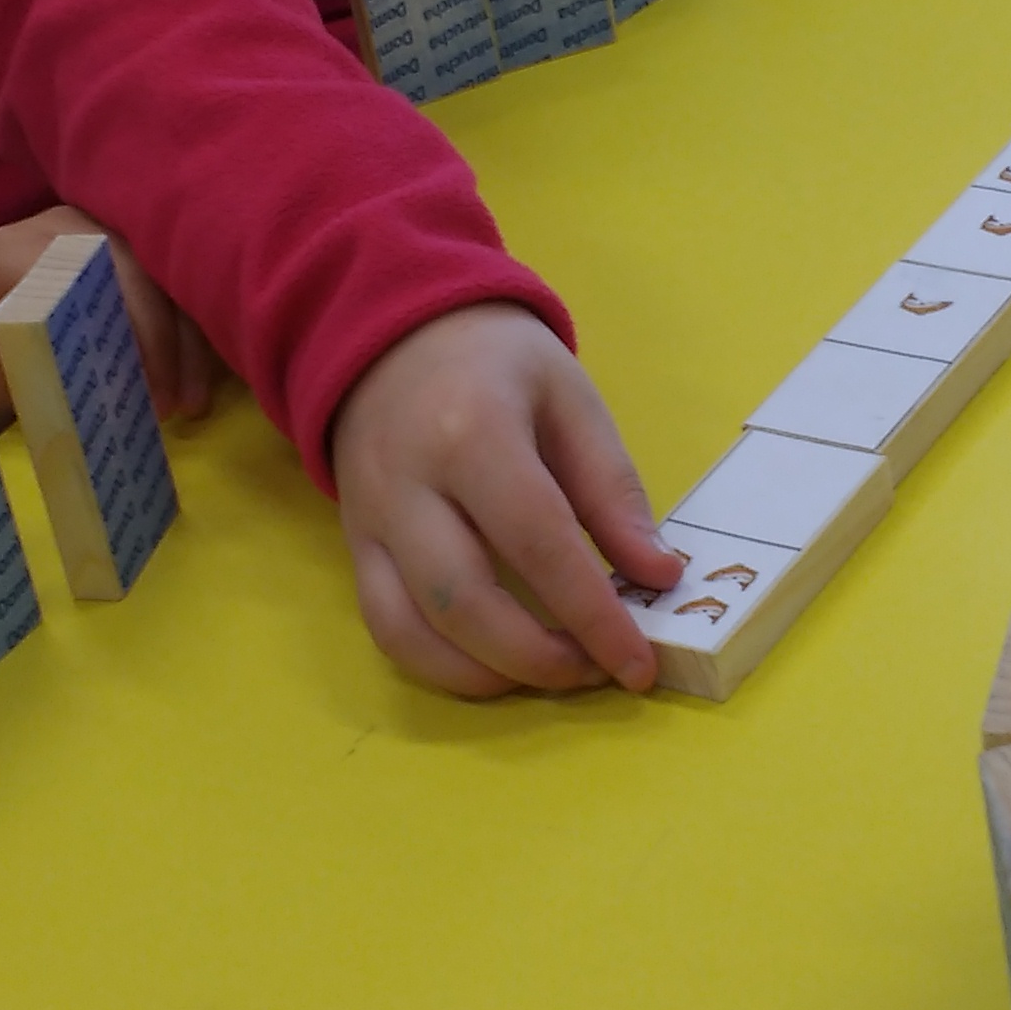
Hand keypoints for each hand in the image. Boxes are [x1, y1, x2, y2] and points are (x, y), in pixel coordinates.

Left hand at [0, 207, 223, 427]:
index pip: (90, 272)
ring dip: (191, 340)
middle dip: (165, 341)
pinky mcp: (149, 250)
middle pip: (143, 269)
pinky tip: (208, 376)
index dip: (127, 328)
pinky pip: (191, 277)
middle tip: (173, 407)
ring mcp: (117, 232)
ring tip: (190, 404)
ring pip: (175, 273)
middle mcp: (74, 226)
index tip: (140, 392)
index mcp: (24, 249)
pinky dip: (204, 327)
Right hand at [327, 304, 681, 695]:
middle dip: (538, 658)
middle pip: (464, 602)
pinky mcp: (353, 547)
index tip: (638, 663)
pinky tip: (495, 665)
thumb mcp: (571, 399)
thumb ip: (612, 490)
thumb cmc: (496, 363)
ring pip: (412, 630)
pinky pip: (385, 628)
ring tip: (550, 673)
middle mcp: (407, 485)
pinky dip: (441, 665)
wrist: (392, 334)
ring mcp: (369, 521)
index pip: (536, 543)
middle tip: (596, 671)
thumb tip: (656, 576)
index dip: (591, 615)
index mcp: (472, 433)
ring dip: (487, 675)